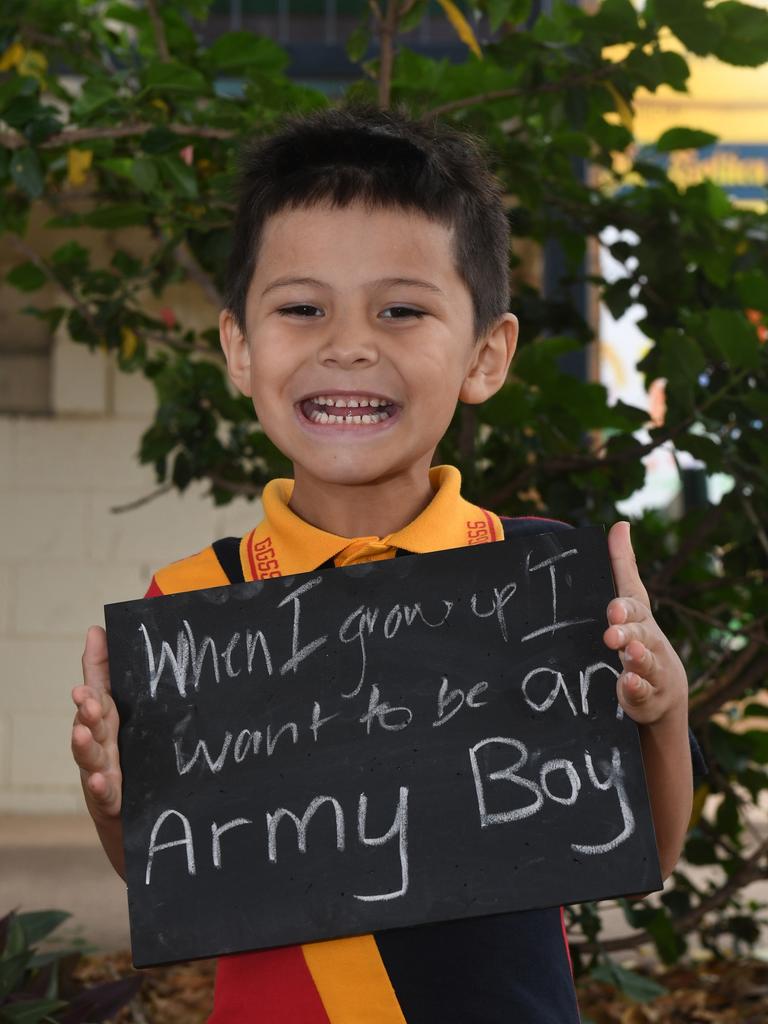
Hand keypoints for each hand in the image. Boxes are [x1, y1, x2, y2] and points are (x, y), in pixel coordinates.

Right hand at [71, 625, 121, 823]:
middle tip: (86, 702)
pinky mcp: (110, 797)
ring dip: (84, 746)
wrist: (133, 807)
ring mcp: (101, 770)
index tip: (81, 688)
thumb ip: (106, 670)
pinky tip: (100, 780)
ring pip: (90, 757)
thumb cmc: (124, 750)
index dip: (87, 693)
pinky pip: (104, 792)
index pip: (95, 699)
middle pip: (90, 725)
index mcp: (105, 719)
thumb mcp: (118, 709)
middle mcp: (99, 743)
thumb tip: (95, 629)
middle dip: (86, 713)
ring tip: (82, 734)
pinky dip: (100, 786)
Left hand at [603, 522, 687, 725]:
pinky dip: (635, 688)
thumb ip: (622, 565)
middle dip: (628, 632)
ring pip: (645, 662)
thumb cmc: (640, 635)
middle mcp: (648, 641)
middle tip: (611, 633)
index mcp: (639, 618)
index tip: (612, 608)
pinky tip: (627, 684)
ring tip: (628, 653)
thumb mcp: (631, 601)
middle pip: (640, 634)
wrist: (663, 689)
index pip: (634, 607)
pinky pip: (642, 692)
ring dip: (637, 658)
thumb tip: (620, 524)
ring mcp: (649, 669)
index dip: (624, 607)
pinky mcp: (645, 695)